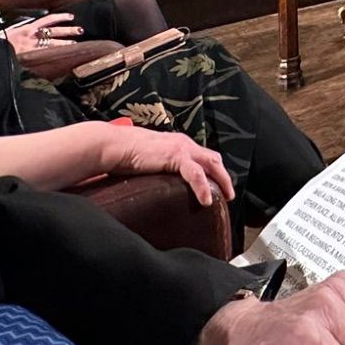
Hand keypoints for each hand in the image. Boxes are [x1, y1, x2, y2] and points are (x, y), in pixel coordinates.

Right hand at [2, 12, 82, 53]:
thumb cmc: (0, 40)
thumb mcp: (10, 29)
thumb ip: (21, 27)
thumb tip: (28, 25)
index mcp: (28, 27)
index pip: (48, 19)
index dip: (60, 17)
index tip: (70, 16)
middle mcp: (32, 35)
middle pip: (55, 31)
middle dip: (68, 30)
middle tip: (80, 30)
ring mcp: (33, 46)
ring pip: (53, 43)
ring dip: (65, 43)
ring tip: (75, 43)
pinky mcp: (31, 55)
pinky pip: (45, 54)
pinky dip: (54, 54)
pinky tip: (62, 55)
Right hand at [95, 125, 234, 207]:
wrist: (115, 146)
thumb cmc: (126, 154)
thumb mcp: (150, 159)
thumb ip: (159, 166)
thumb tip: (160, 182)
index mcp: (178, 144)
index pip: (204, 156)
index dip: (214, 171)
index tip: (220, 186)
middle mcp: (184, 143)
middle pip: (213, 159)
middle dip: (223, 176)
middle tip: (229, 194)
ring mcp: (181, 148)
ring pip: (211, 164)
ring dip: (221, 181)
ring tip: (226, 198)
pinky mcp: (175, 156)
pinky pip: (195, 174)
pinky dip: (203, 187)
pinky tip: (206, 200)